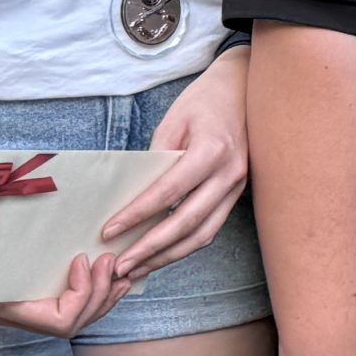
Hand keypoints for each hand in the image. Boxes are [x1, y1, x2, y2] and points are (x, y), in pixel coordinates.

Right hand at [0, 252, 132, 335]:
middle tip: (110, 260)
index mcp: (0, 309)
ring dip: (105, 296)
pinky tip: (116, 282)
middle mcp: (16, 320)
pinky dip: (99, 298)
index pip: (60, 322)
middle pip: (74, 323)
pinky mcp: (40, 307)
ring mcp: (28, 317)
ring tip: (120, 271)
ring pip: (80, 321)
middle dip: (98, 292)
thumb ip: (0, 242)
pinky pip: (77, 313)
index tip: (83, 259)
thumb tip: (10, 223)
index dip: (81, 293)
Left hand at [107, 46, 250, 280]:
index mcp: (213, 151)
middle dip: (150, 250)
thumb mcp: (174, 120)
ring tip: (138, 268)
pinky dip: (185, 244)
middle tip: (120, 266)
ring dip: (168, 256)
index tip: (109, 231)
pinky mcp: (238, 192)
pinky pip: (211, 226)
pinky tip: (162, 253)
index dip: (136, 216)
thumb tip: (136, 197)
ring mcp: (239, 185)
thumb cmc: (206, 98)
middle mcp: (230, 173)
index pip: (168, 194)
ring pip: (203, 234)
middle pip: (187, 224)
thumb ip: (157, 159)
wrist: (246, 87)